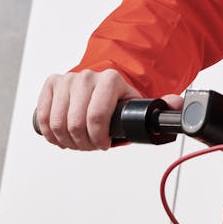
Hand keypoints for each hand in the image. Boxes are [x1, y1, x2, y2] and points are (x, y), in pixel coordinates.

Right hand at [35, 69, 182, 150]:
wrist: (101, 83)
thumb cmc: (119, 99)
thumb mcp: (140, 103)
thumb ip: (163, 105)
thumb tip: (179, 106)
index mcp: (110, 79)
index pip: (97, 117)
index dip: (98, 140)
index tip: (104, 145)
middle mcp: (86, 77)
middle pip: (75, 124)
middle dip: (83, 143)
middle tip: (91, 146)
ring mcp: (67, 79)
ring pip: (57, 123)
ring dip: (66, 140)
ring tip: (78, 143)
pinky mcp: (52, 84)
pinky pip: (42, 116)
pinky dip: (50, 132)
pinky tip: (60, 137)